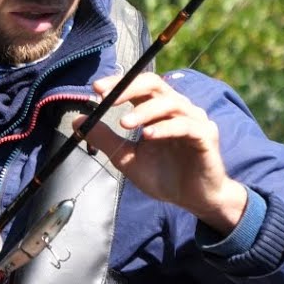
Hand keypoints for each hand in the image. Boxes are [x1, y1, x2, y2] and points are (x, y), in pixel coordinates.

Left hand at [74, 72, 247, 231]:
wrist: (194, 200)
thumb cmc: (164, 177)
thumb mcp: (127, 159)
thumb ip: (106, 139)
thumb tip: (78, 121)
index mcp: (159, 110)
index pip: (139, 85)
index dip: (119, 83)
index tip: (96, 88)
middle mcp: (178, 109)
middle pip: (155, 84)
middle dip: (129, 88)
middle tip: (106, 97)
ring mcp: (194, 120)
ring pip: (170, 103)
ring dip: (144, 111)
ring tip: (124, 123)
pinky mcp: (206, 136)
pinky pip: (185, 126)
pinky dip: (165, 128)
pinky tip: (148, 135)